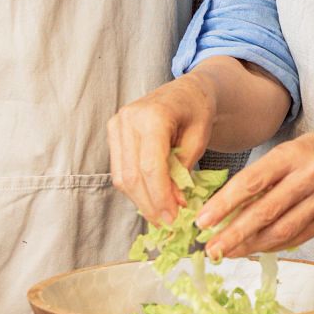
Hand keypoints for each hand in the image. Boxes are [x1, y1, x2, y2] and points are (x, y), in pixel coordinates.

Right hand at [109, 75, 218, 223]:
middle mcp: (128, 119)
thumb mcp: (200, 139)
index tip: (173, 218)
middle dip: (150, 204)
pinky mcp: (114, 134)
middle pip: (132, 175)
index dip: (160, 196)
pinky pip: (120, 171)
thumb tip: (173, 204)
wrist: (187, 90)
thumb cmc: (198, 111)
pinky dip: (136, 189)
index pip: (150, 166)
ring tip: (162, 216)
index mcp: (152, 116)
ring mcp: (117, 125)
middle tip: (168, 224)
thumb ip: (184, 170)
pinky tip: (153, 200)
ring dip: (142, 201)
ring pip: (122, 177)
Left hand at [197, 126, 313, 258]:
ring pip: (284, 230)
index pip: (252, 182)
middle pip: (267, 211)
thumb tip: (222, 211)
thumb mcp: (282, 153)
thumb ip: (257, 178)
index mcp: (291, 155)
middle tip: (211, 249)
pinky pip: (298, 238)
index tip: (202, 221)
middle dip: (235, 234)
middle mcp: (310, 176)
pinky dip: (273, 246)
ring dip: (252, 245)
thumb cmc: (308, 153)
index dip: (224, 204)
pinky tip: (255, 248)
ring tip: (229, 252)